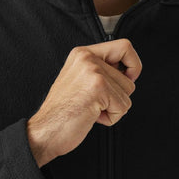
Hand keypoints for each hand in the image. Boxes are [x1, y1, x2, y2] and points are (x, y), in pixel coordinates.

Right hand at [27, 39, 141, 166]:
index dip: (133, 65)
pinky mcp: (98, 88)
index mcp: (82, 53)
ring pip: (128, 93)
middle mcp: (87, 57)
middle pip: (129, 77)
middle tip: (94, 102)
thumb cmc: (63, 111)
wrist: (44, 131)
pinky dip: (111, 118)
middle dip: (118, 97)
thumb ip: (102, 70)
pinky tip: (91, 115)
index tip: (125, 80)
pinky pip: (123, 107)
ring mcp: (93, 71)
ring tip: (90, 109)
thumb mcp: (80, 79)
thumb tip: (130, 71)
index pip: (124, 47)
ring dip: (113, 108)